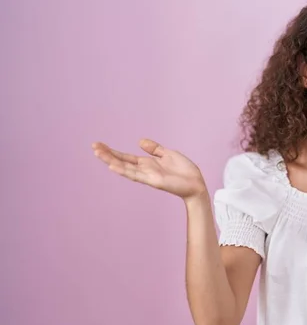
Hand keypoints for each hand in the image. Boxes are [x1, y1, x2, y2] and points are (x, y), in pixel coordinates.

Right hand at [92, 139, 206, 199]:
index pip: (126, 157)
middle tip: (94, 146)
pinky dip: (124, 171)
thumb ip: (154, 148)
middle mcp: (144, 170)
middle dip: (107, 155)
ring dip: (111, 161)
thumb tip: (140, 141)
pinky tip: (113, 166)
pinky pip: (136, 175)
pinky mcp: (153, 180)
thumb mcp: (168, 154)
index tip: (99, 145)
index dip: (113, 152)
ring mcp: (147, 176)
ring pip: (125, 168)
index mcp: (147, 163)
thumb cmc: (184, 170)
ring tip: (98, 153)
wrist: (196, 183)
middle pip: (121, 161)